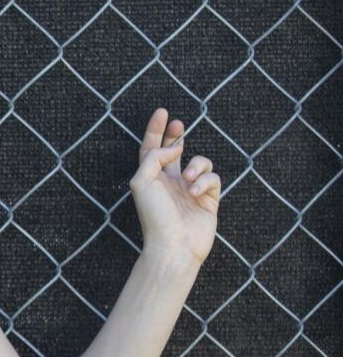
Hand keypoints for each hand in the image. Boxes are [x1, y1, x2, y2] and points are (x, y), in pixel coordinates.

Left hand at [129, 107, 220, 265]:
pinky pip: (213, 179)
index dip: (156, 130)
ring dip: (196, 165)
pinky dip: (205, 181)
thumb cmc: (154, 215)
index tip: (162, 112)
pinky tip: (195, 192)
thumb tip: (176, 147)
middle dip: (177, 135)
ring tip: (187, 178)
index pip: (151, 148)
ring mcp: (190, 190)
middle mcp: (170, 182)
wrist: (174, 244)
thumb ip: (155, 156)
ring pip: (200, 163)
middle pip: (174, 151)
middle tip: (179, 124)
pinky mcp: (209, 200)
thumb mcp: (142, 181)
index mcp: (151, 178)